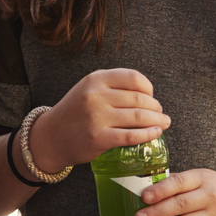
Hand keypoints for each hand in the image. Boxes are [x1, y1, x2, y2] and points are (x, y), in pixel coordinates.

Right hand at [26, 68, 169, 172]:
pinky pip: (131, 135)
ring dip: (157, 120)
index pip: (133, 78)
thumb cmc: (75, 113)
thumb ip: (113, 87)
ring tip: (164, 122)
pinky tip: (155, 133)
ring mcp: (97, 117)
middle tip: (160, 112)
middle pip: (139, 98)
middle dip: (155, 106)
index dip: (148, 88)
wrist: (51, 137)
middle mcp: (96, 95)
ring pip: (138, 116)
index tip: (152, 96)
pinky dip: (148, 134)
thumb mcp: (89, 89)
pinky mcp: (99, 138)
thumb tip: (148, 95)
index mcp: (96, 79)